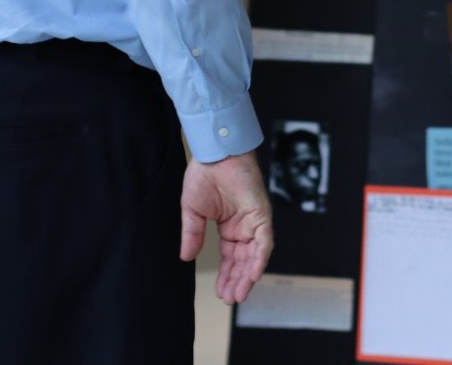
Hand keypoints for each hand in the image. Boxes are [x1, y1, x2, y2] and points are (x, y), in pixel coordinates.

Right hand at [179, 149, 273, 304]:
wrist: (214, 153)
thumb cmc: (204, 175)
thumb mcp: (192, 211)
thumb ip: (192, 235)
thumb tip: (186, 258)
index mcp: (228, 225)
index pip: (230, 257)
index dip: (226, 276)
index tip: (221, 293)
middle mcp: (244, 225)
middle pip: (243, 260)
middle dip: (237, 281)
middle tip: (230, 299)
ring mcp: (254, 220)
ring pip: (255, 255)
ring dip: (248, 276)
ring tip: (238, 294)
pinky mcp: (262, 213)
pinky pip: (264, 240)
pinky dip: (259, 258)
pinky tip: (252, 275)